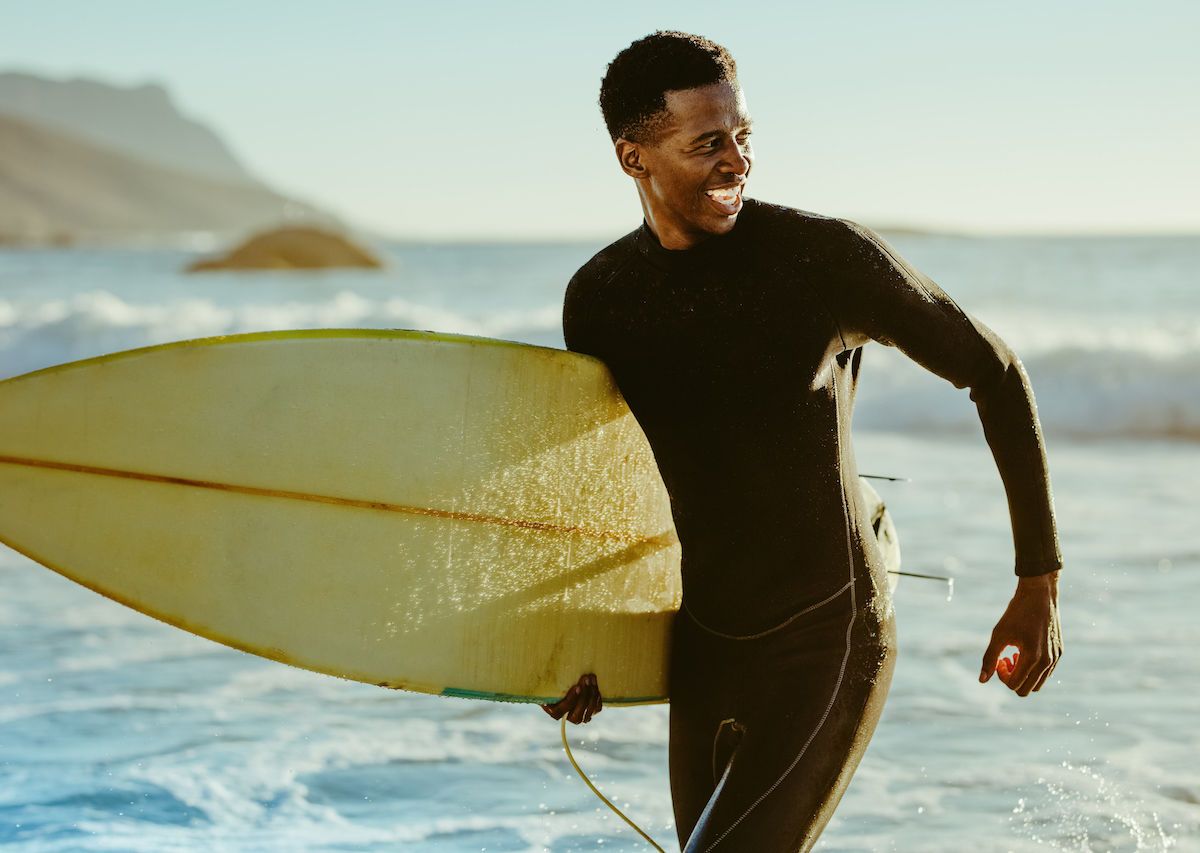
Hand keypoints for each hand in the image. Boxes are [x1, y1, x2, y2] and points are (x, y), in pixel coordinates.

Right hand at [541, 673, 601, 723]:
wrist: (562, 683)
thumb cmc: (552, 680)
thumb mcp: (547, 680)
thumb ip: (548, 680)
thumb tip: (542, 666)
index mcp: (553, 711)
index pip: (562, 711)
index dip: (571, 700)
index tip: (577, 686)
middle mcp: (566, 717)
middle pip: (577, 715)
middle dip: (584, 696)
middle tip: (586, 679)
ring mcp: (578, 715)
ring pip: (587, 714)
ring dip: (592, 696)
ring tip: (591, 679)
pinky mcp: (588, 711)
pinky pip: (596, 710)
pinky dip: (597, 700)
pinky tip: (595, 687)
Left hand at [979, 571, 1061, 696]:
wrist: (1039, 595)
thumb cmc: (1016, 613)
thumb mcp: (998, 634)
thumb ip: (989, 658)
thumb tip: (982, 680)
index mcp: (1032, 657)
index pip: (1015, 685)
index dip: (1001, 676)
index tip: (999, 659)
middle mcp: (1047, 661)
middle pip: (1026, 689)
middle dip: (1012, 678)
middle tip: (1005, 659)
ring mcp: (1056, 657)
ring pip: (1038, 683)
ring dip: (1023, 675)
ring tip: (1015, 656)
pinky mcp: (1059, 652)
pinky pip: (1046, 673)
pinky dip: (1034, 669)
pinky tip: (1024, 652)